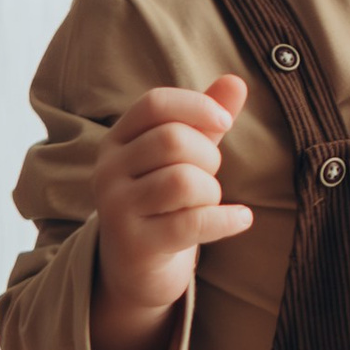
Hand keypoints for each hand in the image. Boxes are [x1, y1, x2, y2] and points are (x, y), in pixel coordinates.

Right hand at [88, 77, 250, 349]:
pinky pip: (192, 222)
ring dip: (211, 191)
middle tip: (210, 177)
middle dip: (208, 157)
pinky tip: (242, 218)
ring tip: (208, 202)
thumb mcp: (184, 156)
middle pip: (172, 140)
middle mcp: (108, 171)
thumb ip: (206, 119)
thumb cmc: (165, 201)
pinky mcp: (135, 245)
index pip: (155, 104)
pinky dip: (226, 219)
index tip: (224, 122)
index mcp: (117, 140)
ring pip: (183, 181)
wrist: (137, 267)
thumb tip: (236, 81)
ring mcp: (116, 209)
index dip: (196, 106)